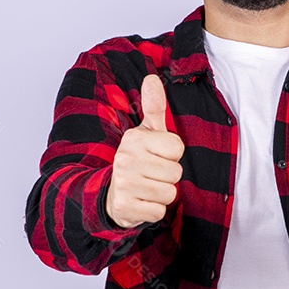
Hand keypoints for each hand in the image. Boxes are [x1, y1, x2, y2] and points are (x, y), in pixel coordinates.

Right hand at [105, 74, 184, 228]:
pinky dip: (154, 210)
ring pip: (169, 193)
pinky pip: (159, 212)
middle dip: (168, 176)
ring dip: (162, 194)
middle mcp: (126, 158)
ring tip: (147, 187)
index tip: (156, 155)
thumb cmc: (137, 159)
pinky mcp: (124, 207)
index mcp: (134, 138)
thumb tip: (152, 77)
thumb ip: (153, 106)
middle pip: (176, 173)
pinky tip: (141, 201)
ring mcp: (123, 183)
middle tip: (151, 174)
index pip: (178, 148)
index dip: (172, 155)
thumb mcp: (146, 132)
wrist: (110, 193)